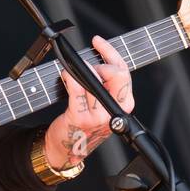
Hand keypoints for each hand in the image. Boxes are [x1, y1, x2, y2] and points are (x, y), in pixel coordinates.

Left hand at [46, 35, 133, 168]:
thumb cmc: (83, 123)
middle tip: (88, 65)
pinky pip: (77, 89)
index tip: (98, 42)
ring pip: (94, 79)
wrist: (68, 148)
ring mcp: (99, 116)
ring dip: (81, 70)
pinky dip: (69, 77)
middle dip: (101, 63)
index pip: (124, 71)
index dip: (110, 52)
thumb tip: (97, 57)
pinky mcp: (81, 118)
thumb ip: (106, 83)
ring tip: (72, 72)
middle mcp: (115, 111)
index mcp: (124, 104)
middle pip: (116, 74)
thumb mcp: (102, 103)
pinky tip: (65, 75)